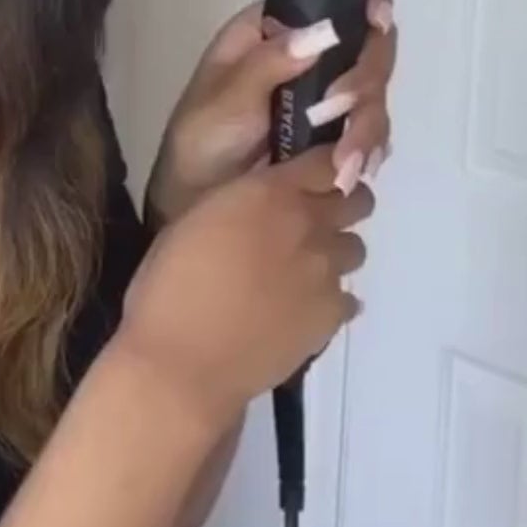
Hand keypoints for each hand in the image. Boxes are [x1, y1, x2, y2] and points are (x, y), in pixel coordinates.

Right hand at [119, 146, 371, 429]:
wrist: (182, 365)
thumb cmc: (169, 288)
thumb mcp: (197, 220)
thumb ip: (242, 203)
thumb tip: (264, 203)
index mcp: (272, 193)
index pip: (328, 160)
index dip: (325, 167)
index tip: (313, 178)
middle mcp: (310, 226)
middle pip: (357, 201)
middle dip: (340, 206)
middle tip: (309, 225)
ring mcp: (326, 273)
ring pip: (354, 249)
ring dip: (333, 253)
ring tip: (298, 275)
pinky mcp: (331, 317)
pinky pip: (348, 298)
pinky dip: (329, 301)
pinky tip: (297, 313)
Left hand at [147, 0, 395, 223]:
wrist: (195, 206)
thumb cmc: (201, 141)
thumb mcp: (225, 99)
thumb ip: (271, 63)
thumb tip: (324, 31)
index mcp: (277, 30)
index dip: (367, 1)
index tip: (378, 23)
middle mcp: (309, 55)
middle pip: (369, 46)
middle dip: (364, 81)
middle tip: (340, 110)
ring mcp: (328, 96)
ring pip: (375, 94)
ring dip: (367, 126)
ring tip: (342, 163)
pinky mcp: (339, 135)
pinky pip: (371, 134)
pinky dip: (368, 151)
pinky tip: (350, 172)